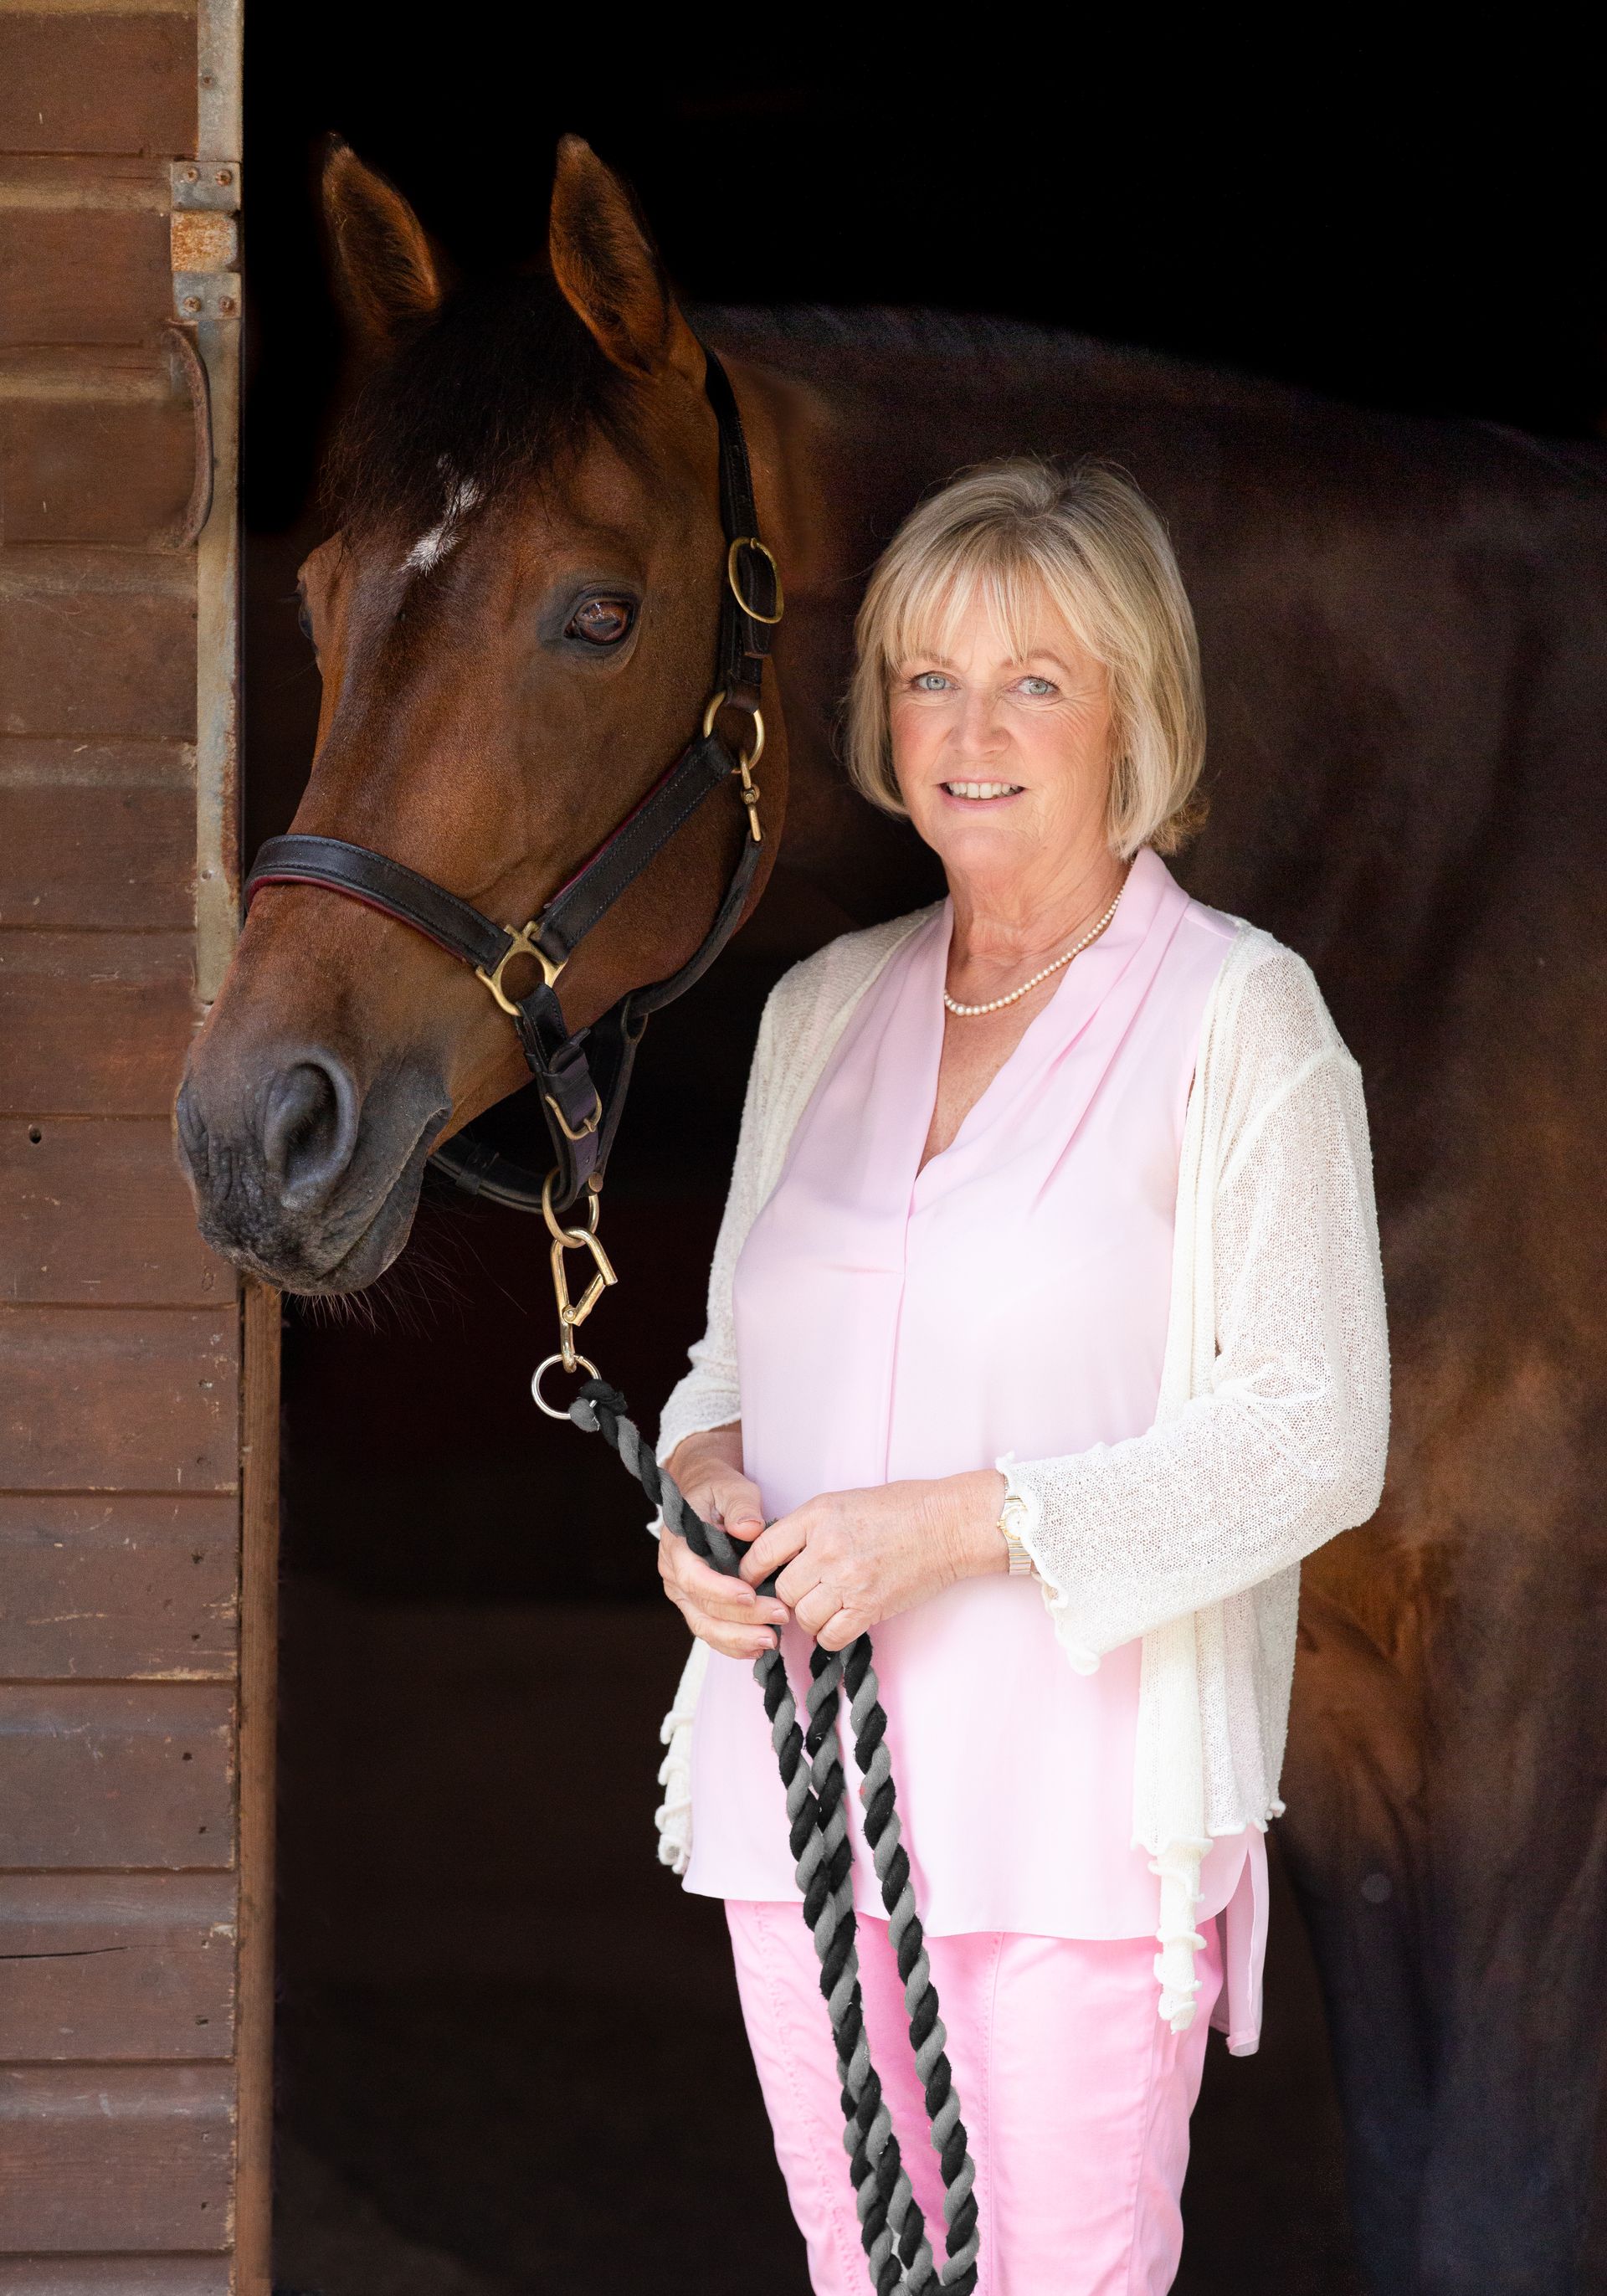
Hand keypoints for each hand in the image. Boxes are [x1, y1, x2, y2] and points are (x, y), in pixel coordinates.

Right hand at [658, 1425, 788, 1661]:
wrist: (703, 1493)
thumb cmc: (717, 1489)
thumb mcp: (731, 1487)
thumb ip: (740, 1506)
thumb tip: (750, 1528)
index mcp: (678, 1545)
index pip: (693, 1577)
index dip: (720, 1591)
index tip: (749, 1595)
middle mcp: (675, 1574)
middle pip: (703, 1608)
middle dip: (741, 1619)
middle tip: (780, 1616)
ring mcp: (684, 1593)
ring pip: (706, 1627)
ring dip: (739, 1639)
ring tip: (773, 1641)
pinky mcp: (697, 1603)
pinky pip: (712, 1631)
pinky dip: (734, 1643)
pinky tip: (760, 1647)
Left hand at [737, 1469, 1007, 1650]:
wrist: (949, 1524)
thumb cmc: (902, 1507)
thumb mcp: (845, 1501)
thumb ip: (809, 1526)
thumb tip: (778, 1554)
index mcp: (817, 1515)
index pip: (762, 1551)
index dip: (751, 1571)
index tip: (753, 1580)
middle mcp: (827, 1548)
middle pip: (781, 1589)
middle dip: (786, 1597)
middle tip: (801, 1595)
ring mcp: (848, 1580)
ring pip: (802, 1616)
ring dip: (809, 1617)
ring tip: (825, 1607)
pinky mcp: (870, 1607)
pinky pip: (830, 1636)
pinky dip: (830, 1635)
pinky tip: (840, 1622)